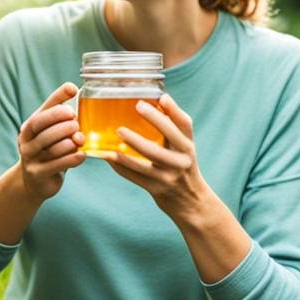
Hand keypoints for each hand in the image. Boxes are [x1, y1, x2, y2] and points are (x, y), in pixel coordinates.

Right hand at [17, 82, 85, 202]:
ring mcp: (29, 157)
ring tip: (80, 139)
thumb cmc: (50, 152)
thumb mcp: (53, 134)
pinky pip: (56, 164)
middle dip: (60, 120)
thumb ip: (64, 119)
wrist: (35, 182)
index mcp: (30, 126)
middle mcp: (26, 140)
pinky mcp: (37, 174)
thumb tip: (80, 95)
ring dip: (68, 141)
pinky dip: (71, 159)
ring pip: (50, 146)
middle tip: (76, 121)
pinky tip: (82, 155)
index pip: (43, 108)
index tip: (73, 89)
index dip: (58, 97)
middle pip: (40, 125)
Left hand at [101, 94, 209, 220]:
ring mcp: (169, 176)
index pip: (184, 125)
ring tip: (118, 131)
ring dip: (132, 144)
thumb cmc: (182, 167)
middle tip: (138, 105)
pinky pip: (135, 175)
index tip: (161, 97)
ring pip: (149, 157)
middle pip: (169, 137)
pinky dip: (121, 165)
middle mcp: (182, 160)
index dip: (174, 110)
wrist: (191, 203)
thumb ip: (174, 128)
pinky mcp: (156, 189)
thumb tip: (158, 100)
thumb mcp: (184, 148)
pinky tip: (108, 155)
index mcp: (188, 147)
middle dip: (154, 120)